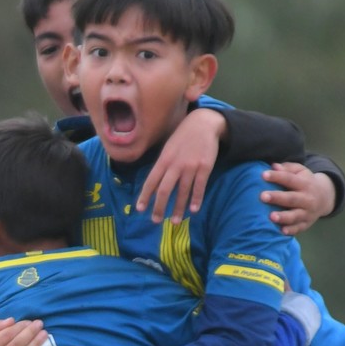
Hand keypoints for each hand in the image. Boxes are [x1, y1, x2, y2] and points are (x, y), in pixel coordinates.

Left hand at [136, 107, 225, 222]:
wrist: (204, 123)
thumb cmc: (182, 137)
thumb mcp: (168, 148)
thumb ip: (162, 165)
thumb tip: (154, 184)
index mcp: (164, 159)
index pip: (151, 181)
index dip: (144, 196)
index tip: (139, 209)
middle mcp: (175, 164)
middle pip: (164, 190)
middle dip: (158, 207)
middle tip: (155, 221)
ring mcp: (190, 166)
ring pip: (182, 192)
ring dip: (177, 208)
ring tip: (174, 221)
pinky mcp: (205, 167)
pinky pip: (199, 187)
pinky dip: (196, 199)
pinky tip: (193, 210)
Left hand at [261, 163, 336, 235]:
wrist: (325, 197)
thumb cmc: (305, 182)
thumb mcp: (301, 171)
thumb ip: (287, 168)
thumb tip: (273, 166)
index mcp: (305, 184)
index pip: (289, 179)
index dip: (277, 177)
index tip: (263, 175)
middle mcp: (307, 198)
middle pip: (291, 198)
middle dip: (277, 197)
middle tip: (262, 196)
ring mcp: (307, 212)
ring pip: (295, 215)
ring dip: (283, 217)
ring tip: (271, 216)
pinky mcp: (306, 223)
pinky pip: (299, 228)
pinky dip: (291, 230)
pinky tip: (282, 231)